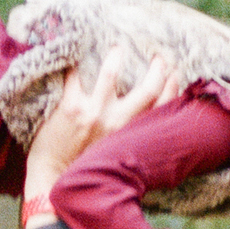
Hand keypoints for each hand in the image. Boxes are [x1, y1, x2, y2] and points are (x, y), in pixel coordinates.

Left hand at [22, 47, 176, 201]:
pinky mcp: (71, 108)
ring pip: (110, 73)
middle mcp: (118, 122)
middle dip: (157, 69)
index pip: (162, 107)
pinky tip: (75, 58)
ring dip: (116, 57)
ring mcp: (95, 113)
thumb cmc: (88, 170)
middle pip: (148, 88)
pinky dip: (75, 65)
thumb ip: (133, 139)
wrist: (55, 180)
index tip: (174, 74)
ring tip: (117, 48)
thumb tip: (143, 122)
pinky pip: (75, 77)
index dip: (173, 88)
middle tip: (158, 57)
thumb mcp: (119, 156)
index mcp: (133, 135)